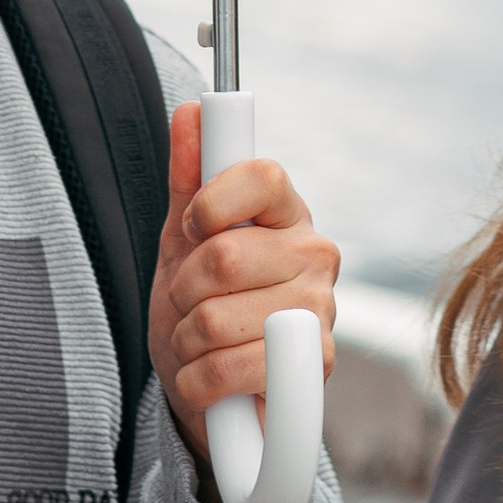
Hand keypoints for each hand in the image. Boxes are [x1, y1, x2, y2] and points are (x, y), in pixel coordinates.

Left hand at [149, 101, 338, 480]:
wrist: (212, 392)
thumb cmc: (202, 305)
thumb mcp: (184, 239)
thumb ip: (189, 176)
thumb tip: (191, 110)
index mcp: (286, 214)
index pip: (262, 175)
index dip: (212, 200)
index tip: (191, 225)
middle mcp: (315, 255)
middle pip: (223, 255)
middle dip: (183, 288)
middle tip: (189, 302)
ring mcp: (319, 312)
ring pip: (216, 317)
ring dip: (187, 340)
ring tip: (200, 344)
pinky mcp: (314, 368)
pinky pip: (231, 368)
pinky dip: (201, 381)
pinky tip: (210, 380)